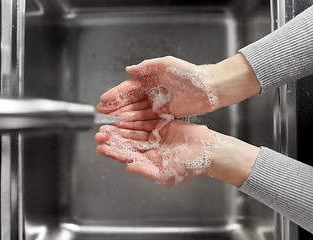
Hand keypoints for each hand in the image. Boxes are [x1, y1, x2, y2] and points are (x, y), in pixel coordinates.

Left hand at [95, 120, 259, 186]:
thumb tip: (128, 167)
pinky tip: (122, 120)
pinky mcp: (161, 126)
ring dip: (119, 130)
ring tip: (106, 126)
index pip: (127, 157)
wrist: (208, 150)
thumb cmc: (191, 165)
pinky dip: (133, 122)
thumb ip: (147, 171)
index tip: (101, 147)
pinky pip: (144, 123)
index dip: (113, 152)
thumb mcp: (168, 173)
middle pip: (127, 144)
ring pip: (133, 133)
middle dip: (112, 139)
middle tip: (99, 134)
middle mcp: (150, 150)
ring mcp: (155, 138)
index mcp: (149, 162)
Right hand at [96, 56, 218, 117]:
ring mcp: (158, 103)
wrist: (210, 88)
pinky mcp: (165, 114)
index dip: (116, 93)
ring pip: (137, 110)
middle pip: (130, 100)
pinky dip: (136, 122)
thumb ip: (147, 66)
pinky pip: (148, 119)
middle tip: (102, 113)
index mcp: (151, 77)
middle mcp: (152, 90)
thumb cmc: (191, 74)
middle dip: (115, 106)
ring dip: (123, 115)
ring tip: (110, 121)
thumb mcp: (167, 63)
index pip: (129, 86)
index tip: (104, 99)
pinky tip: (126, 125)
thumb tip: (129, 69)